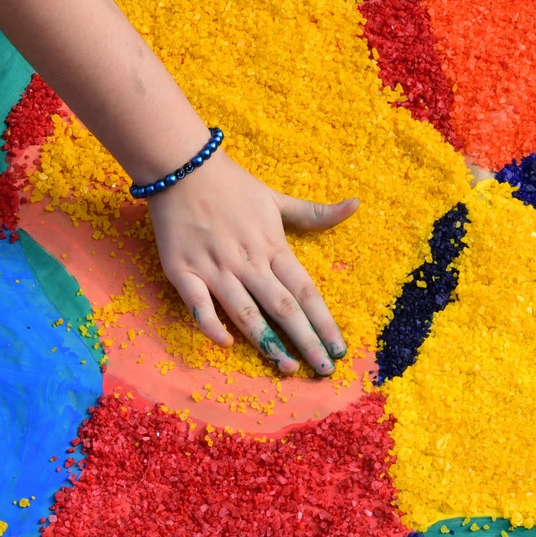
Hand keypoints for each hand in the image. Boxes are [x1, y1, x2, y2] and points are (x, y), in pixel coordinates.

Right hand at [148, 152, 357, 375]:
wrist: (181, 167)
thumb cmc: (231, 185)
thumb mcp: (276, 198)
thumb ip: (313, 213)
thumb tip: (354, 206)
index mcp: (272, 246)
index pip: (306, 291)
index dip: (324, 322)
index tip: (339, 349)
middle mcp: (248, 261)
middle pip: (283, 308)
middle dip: (306, 341)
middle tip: (323, 370)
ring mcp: (215, 268)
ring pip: (246, 312)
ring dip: (268, 342)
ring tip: (287, 367)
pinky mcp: (183, 271)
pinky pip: (199, 305)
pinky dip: (211, 325)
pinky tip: (226, 344)